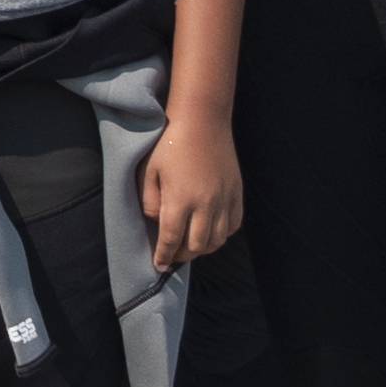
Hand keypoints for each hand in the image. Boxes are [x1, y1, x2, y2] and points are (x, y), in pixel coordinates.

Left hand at [142, 109, 242, 273]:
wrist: (202, 120)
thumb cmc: (169, 142)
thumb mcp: (149, 171)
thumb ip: (151, 202)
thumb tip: (158, 223)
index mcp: (180, 199)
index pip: (171, 239)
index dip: (164, 256)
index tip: (159, 266)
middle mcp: (205, 204)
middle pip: (197, 246)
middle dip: (182, 256)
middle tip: (173, 255)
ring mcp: (224, 200)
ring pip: (217, 240)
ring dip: (203, 249)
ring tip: (190, 247)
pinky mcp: (237, 193)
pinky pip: (233, 225)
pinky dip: (222, 235)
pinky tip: (211, 232)